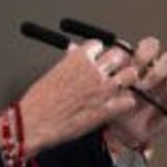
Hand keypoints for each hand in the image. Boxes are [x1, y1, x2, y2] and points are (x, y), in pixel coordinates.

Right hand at [9, 41, 138, 157]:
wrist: (36, 122)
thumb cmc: (39, 100)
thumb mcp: (53, 72)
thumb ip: (69, 62)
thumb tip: (74, 55)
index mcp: (79, 58)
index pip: (98, 44)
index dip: (97, 52)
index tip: (97, 57)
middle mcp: (94, 71)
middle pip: (119, 55)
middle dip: (116, 61)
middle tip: (113, 69)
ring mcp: (104, 90)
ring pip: (131, 75)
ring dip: (126, 79)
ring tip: (119, 86)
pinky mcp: (108, 109)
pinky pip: (129, 100)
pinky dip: (125, 102)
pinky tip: (117, 105)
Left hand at [105, 37, 166, 149]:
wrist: (118, 129)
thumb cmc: (112, 104)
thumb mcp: (108, 87)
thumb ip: (112, 74)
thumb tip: (112, 56)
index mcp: (141, 63)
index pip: (150, 47)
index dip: (145, 53)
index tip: (135, 67)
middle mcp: (158, 71)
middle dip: (160, 69)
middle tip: (147, 84)